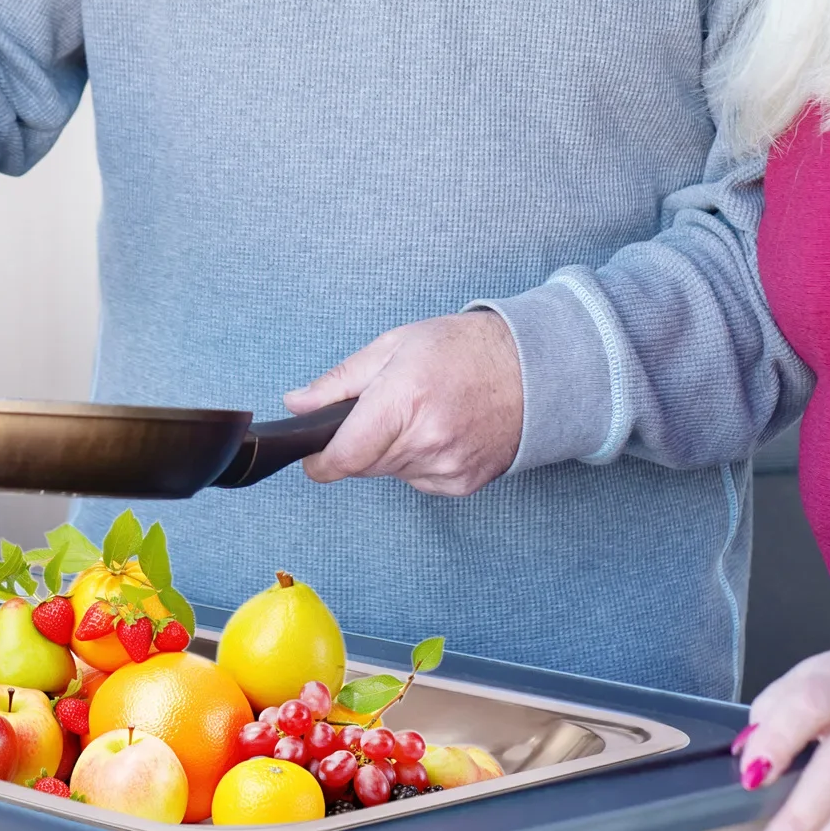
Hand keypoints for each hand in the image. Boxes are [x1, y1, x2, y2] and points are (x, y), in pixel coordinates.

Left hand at [282, 312, 523, 494]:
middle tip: (384, 409)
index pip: (344, 456)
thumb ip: (339, 381)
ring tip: (419, 413)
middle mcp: (425, 440)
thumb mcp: (392, 346)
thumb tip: (297, 404)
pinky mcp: (463, 484)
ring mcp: (447, 467)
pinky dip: (417, 461)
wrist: (532, 369)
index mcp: (402, 400)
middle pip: (363, 465)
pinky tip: (439, 430)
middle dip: (360, 442)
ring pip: (391, 473)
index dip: (320, 461)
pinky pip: (419, 481)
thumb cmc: (464, 349)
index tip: (313, 457)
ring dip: (391, 451)